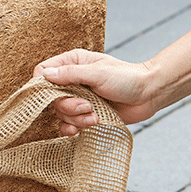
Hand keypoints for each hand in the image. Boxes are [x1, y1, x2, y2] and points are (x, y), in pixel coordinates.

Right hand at [33, 49, 156, 135]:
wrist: (149, 95)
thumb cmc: (127, 78)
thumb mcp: (98, 72)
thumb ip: (70, 74)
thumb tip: (45, 75)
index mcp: (72, 63)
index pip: (42, 71)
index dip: (42, 85)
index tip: (53, 94)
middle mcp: (71, 80)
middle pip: (50, 97)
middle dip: (68, 106)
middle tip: (87, 106)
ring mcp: (77, 98)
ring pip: (60, 113)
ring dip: (76, 118)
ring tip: (95, 115)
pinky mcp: (84, 113)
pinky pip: (67, 124)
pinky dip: (74, 128)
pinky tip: (86, 126)